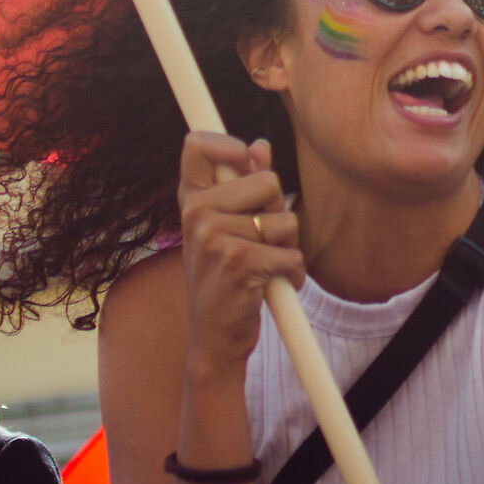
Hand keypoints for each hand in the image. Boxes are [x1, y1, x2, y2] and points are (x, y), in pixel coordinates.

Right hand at [178, 133, 302, 373]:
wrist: (213, 339)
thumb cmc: (224, 280)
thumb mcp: (226, 229)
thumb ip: (243, 185)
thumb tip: (261, 146)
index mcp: (191, 201)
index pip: (197, 144)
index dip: (229, 145)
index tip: (245, 163)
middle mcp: (196, 214)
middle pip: (269, 181)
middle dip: (276, 213)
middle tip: (257, 243)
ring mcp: (215, 237)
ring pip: (286, 220)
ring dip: (286, 248)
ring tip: (262, 268)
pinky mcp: (240, 261)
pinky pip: (292, 253)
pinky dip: (292, 274)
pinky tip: (271, 286)